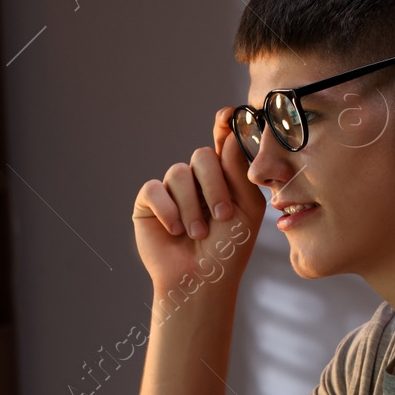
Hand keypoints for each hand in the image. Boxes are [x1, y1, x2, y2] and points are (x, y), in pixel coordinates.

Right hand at [131, 108, 266, 295]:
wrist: (201, 280)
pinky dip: (168, 210)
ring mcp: (172, 190)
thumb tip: (230, 134)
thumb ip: (239, 171)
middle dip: (214, 185)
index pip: (222, 141)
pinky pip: (154, 189)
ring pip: (178, 173)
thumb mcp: (245, 209)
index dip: (224, 124)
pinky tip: (175, 230)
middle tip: (222, 214)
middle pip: (202, 155)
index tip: (228, 115)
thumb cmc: (228, 249)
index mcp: (223, 177)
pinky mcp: (149, 202)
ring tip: (198, 233)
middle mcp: (197, 179)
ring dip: (191, 207)